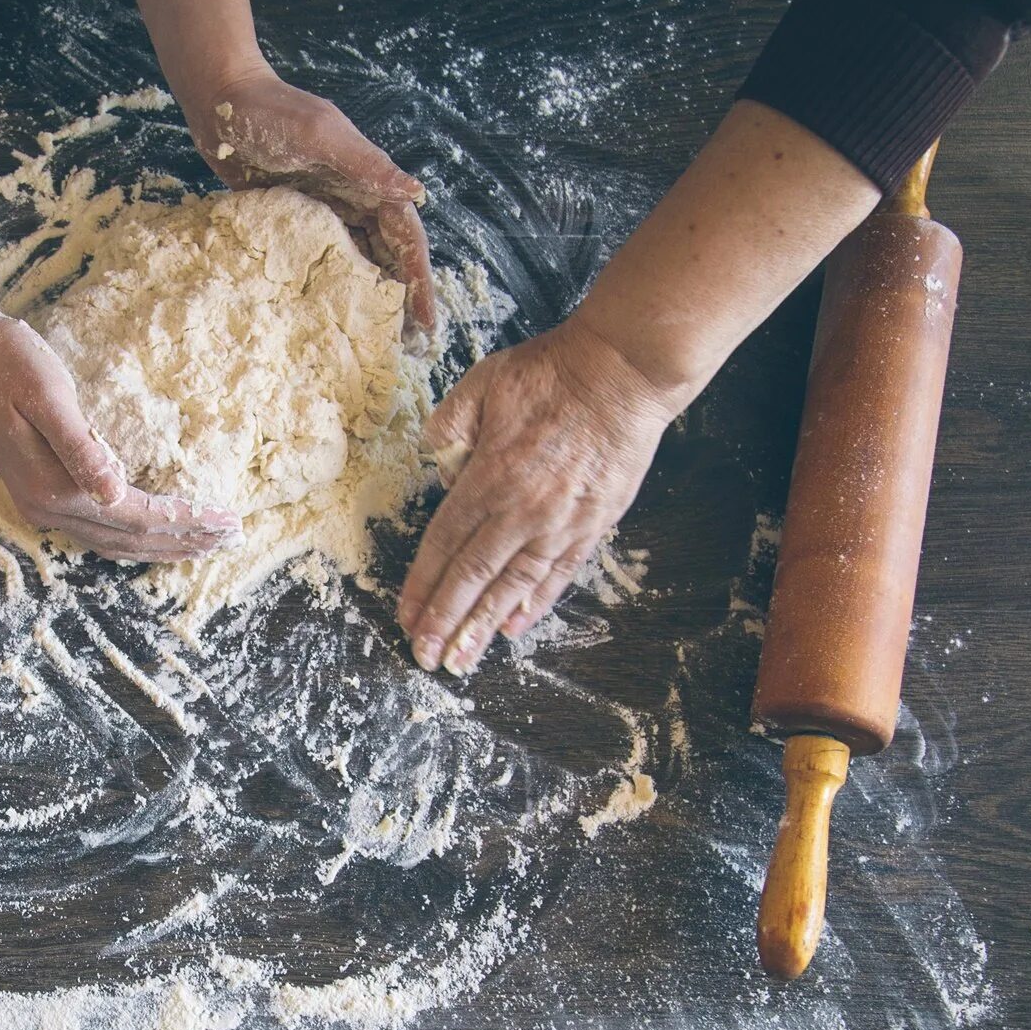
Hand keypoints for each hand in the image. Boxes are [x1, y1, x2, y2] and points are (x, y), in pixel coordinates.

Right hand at [0, 313, 242, 562]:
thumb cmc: (10, 363)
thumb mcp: (48, 394)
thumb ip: (81, 445)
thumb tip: (117, 491)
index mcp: (54, 487)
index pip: (136, 516)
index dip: (184, 520)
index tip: (226, 516)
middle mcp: (48, 508)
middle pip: (130, 540)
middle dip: (183, 541)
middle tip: (232, 538)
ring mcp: (41, 506)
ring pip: (114, 544)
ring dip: (162, 546)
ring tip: (204, 545)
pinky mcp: (41, 496)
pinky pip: (99, 533)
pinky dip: (135, 539)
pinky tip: (156, 535)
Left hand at [186, 68, 437, 336]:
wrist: (220, 102)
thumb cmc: (270, 111)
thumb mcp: (321, 135)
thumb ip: (367, 165)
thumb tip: (417, 192)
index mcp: (369, 179)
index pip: (405, 238)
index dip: (419, 281)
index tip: (427, 322)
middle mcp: (354, 197)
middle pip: (389, 255)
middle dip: (404, 298)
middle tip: (411, 345)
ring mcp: (326, 209)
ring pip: (360, 260)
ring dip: (373, 296)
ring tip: (379, 339)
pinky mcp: (295, 218)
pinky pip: (323, 257)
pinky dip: (334, 284)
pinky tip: (330, 314)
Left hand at [397, 317, 685, 672]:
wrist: (624, 370)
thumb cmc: (553, 372)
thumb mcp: (482, 383)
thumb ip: (449, 426)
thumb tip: (438, 467)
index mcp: (488, 477)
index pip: (444, 544)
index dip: (423, 585)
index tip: (406, 616)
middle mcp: (521, 510)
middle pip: (473, 577)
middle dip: (445, 621)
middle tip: (424, 656)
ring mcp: (560, 522)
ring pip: (515, 586)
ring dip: (484, 626)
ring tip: (462, 659)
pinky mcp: (593, 524)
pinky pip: (558, 574)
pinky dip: (535, 603)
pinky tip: (514, 627)